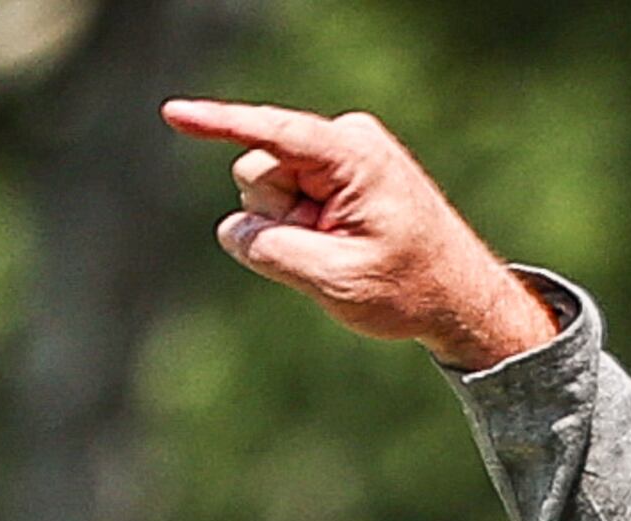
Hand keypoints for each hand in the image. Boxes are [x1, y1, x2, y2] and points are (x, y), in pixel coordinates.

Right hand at [159, 99, 563, 371]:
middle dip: (273, 214)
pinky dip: (299, 226)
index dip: (218, 124)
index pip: (271, 133)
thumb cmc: (409, 289)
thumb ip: (272, 252)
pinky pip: (286, 195)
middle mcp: (345, 141)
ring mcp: (340, 155)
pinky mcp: (335, 173)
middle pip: (257, 168)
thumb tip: (233, 228)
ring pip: (266, 184)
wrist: (458, 297)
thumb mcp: (336, 280)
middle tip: (327, 250)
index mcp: (352, 156)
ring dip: (288, 225)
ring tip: (339, 248)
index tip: (172, 113)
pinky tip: (336, 242)